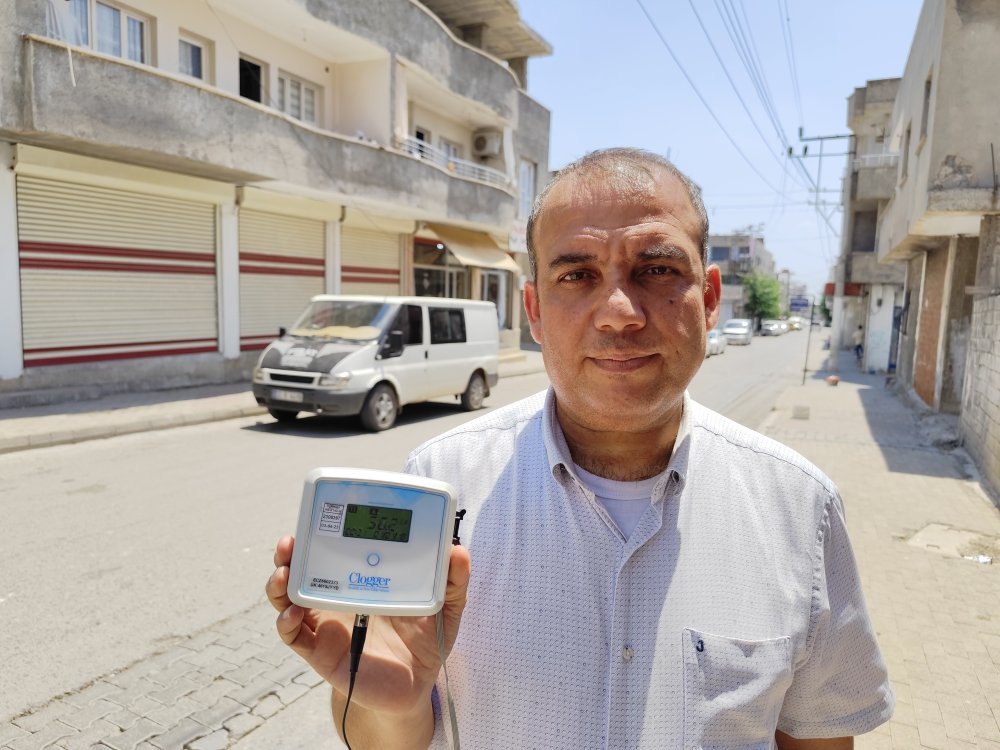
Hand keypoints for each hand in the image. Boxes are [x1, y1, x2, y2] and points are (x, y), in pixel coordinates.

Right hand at [265, 535, 471, 714]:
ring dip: (279, 583)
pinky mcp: (320, 652)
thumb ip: (453, 582)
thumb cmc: (425, 641)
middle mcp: (338, 597)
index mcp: (362, 579)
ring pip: (289, 598)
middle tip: (290, 542)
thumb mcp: (444, 608)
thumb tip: (458, 551)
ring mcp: (326, 623)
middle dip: (290, 552)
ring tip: (283, 573)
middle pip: (302, 568)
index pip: (335, 548)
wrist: (415, 687)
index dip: (320, 532)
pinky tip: (292, 614)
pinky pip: (294, 636)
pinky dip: (286, 623)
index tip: (318, 515)